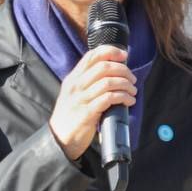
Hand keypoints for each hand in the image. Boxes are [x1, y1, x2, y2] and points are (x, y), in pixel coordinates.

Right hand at [47, 45, 136, 160]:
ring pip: (108, 82)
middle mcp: (76, 86)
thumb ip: (87, 81)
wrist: (59, 138)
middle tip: (132, 79)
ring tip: (132, 91)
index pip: (92, 56)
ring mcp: (81, 99)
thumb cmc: (71, 115)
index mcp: (73, 78)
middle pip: (103, 67)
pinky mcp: (87, 113)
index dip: (111, 51)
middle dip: (123, 70)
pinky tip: (128, 101)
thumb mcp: (74, 93)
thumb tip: (112, 72)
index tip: (124, 55)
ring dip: (126, 85)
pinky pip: (109, 99)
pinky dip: (123, 97)